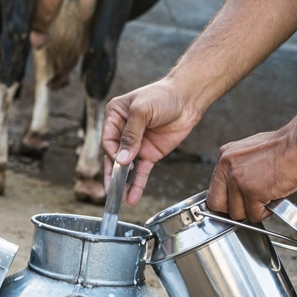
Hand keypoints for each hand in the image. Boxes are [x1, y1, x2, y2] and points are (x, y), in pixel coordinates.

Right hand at [102, 78, 200, 204]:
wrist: (188, 99)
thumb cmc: (162, 96)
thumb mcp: (142, 111)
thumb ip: (131, 135)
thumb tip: (121, 159)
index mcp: (115, 117)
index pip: (108, 140)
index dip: (112, 153)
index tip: (120, 161)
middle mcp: (123, 132)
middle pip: (114, 157)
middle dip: (112, 175)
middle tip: (111, 191)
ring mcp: (137, 145)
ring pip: (126, 168)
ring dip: (123, 184)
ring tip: (121, 200)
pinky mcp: (150, 154)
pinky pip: (141, 172)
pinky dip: (137, 185)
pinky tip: (133, 197)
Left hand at [207, 125, 296, 221]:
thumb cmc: (283, 147)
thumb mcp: (249, 153)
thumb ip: (237, 170)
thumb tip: (234, 191)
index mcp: (225, 158)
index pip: (212, 191)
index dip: (225, 201)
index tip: (235, 204)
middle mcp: (226, 167)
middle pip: (218, 205)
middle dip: (235, 209)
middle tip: (251, 204)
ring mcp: (238, 180)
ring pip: (237, 213)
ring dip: (254, 210)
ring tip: (267, 195)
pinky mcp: (252, 191)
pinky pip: (254, 215)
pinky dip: (266, 211)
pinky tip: (273, 197)